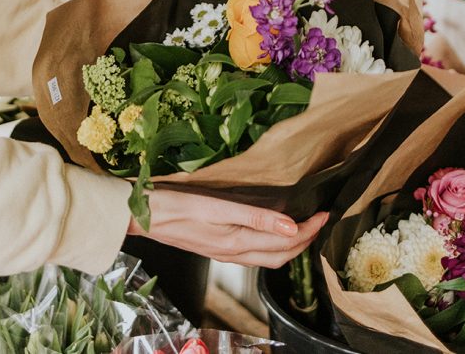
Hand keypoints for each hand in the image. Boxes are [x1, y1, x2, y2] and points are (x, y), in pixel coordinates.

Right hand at [126, 190, 328, 268]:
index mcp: (236, 242)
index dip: (309, 229)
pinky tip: (270, 231)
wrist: (139, 216)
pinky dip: (270, 245)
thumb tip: (289, 225)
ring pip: (267, 257)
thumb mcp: (215, 206)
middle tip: (320, 220)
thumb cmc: (172, 206)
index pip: (285, 241)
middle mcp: (232, 253)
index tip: (325, 213)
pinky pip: (252, 254)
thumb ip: (254, 217)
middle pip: (280, 255)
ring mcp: (223, 253)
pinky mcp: (215, 248)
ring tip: (303, 226)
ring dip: (289, 245)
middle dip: (305, 241)